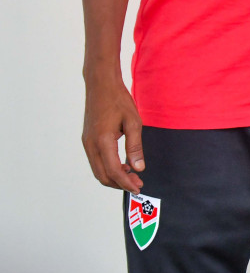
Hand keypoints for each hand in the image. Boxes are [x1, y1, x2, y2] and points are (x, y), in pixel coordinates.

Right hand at [83, 75, 144, 191]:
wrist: (101, 85)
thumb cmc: (118, 100)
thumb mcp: (133, 122)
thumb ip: (135, 147)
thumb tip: (139, 168)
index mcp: (102, 141)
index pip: (113, 171)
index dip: (126, 183)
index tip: (138, 188)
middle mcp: (90, 145)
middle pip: (102, 175)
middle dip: (119, 184)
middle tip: (137, 184)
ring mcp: (87, 143)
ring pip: (98, 170)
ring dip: (113, 177)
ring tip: (131, 176)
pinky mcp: (87, 140)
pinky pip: (96, 161)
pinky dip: (108, 168)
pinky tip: (122, 165)